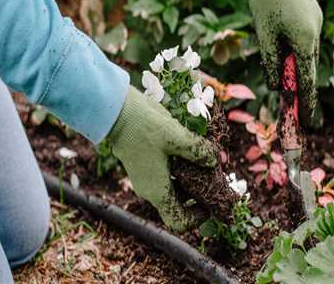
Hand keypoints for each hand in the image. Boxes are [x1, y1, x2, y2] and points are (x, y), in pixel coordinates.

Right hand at [108, 86, 215, 230]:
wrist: (118, 112)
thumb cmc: (145, 127)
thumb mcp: (177, 137)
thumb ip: (198, 151)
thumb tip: (215, 160)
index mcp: (158, 191)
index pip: (178, 221)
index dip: (197, 217)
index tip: (211, 202)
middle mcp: (150, 189)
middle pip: (178, 204)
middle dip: (199, 194)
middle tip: (215, 178)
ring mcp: (146, 177)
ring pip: (173, 188)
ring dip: (191, 179)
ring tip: (206, 162)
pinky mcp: (144, 164)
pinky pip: (166, 175)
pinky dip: (181, 169)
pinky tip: (192, 151)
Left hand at [249, 0, 322, 126]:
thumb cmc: (265, 0)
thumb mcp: (264, 35)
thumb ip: (271, 62)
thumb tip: (275, 86)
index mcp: (304, 40)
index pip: (306, 81)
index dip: (305, 103)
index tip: (307, 122)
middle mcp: (315, 33)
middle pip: (305, 67)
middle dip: (295, 82)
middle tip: (284, 95)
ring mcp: (315, 22)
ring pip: (303, 52)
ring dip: (290, 60)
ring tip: (272, 42)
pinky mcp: (312, 14)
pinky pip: (303, 38)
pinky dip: (292, 45)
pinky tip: (279, 32)